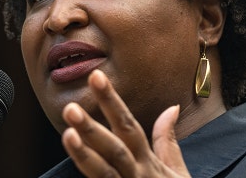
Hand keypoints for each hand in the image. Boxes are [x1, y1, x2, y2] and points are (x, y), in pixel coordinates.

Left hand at [61, 69, 190, 176]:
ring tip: (67, 134)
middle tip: (71, 108)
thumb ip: (168, 141)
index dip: (111, 101)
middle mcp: (138, 175)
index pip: (128, 125)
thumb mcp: (178, 172)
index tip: (95, 76)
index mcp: (148, 162)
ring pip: (104, 174)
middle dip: (93, 128)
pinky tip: (74, 161)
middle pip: (115, 148)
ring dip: (85, 155)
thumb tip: (171, 108)